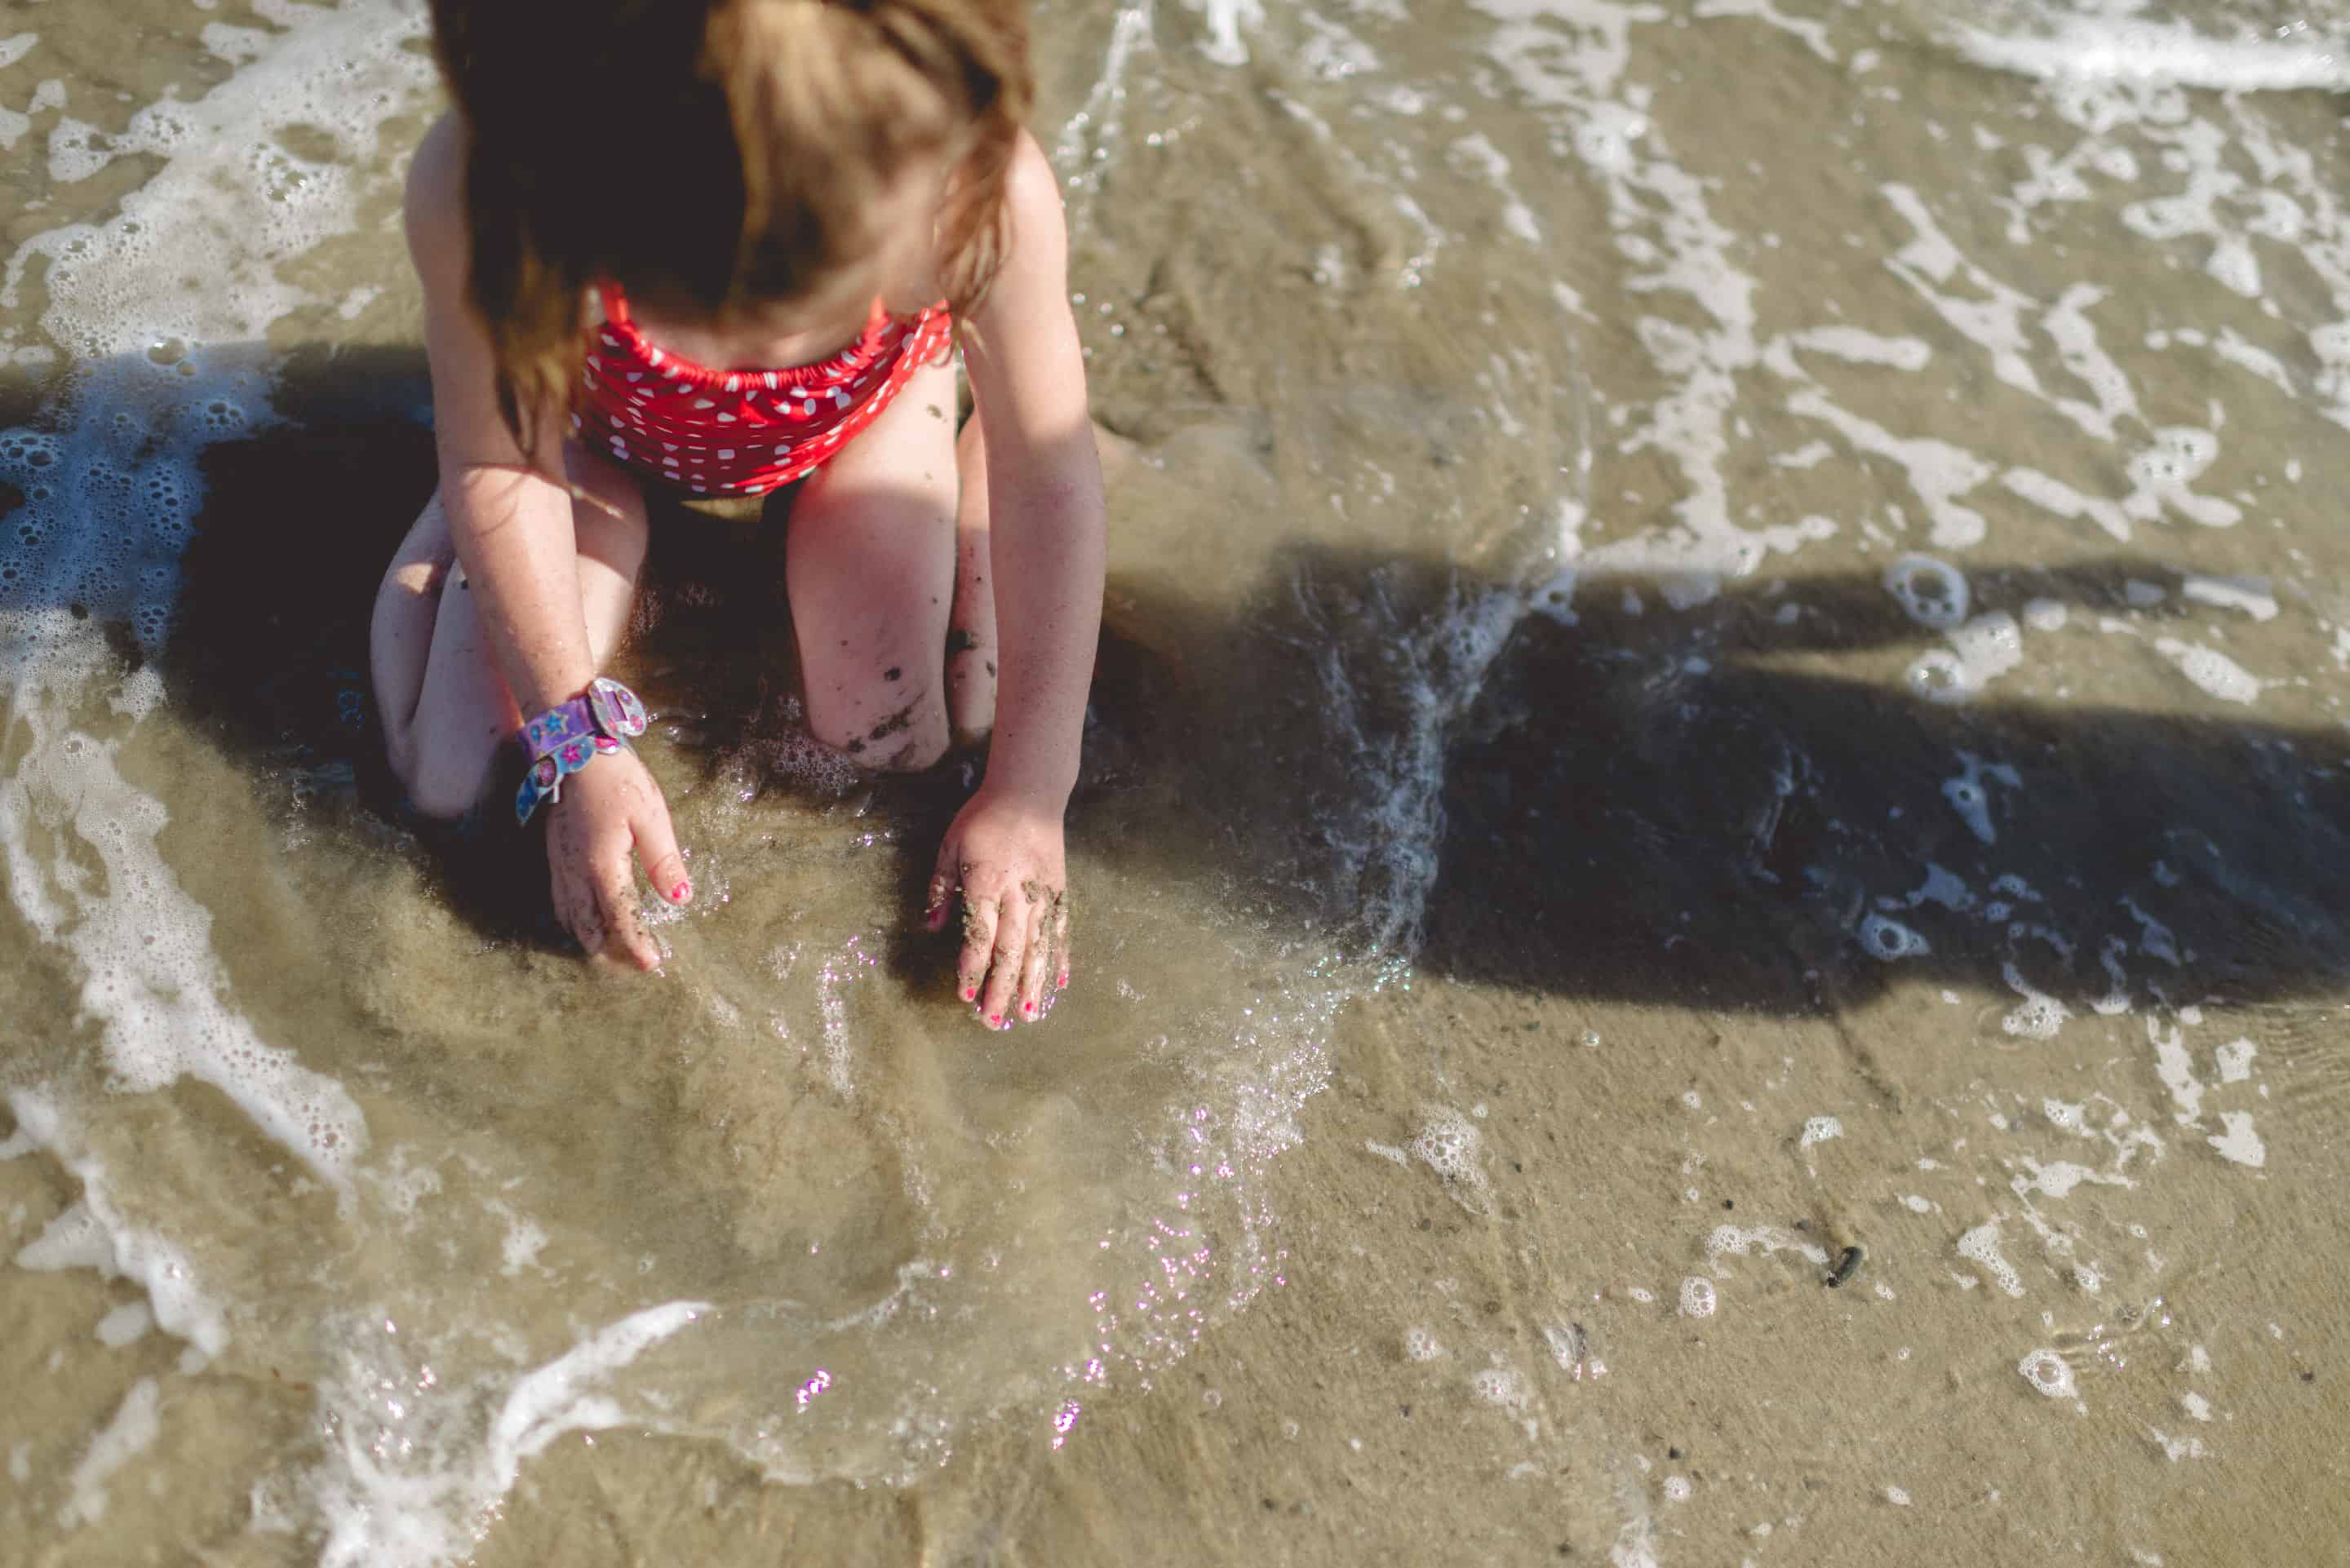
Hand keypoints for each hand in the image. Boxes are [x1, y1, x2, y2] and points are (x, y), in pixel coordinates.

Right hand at [543, 745, 691, 969]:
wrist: (574, 749)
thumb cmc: (618, 779)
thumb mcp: (651, 817)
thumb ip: (664, 861)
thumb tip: (680, 898)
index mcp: (602, 865)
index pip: (620, 917)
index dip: (635, 944)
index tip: (652, 965)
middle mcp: (575, 871)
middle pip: (588, 927)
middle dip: (610, 950)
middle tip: (634, 963)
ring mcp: (559, 864)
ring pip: (569, 918)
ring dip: (590, 938)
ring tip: (613, 951)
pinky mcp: (554, 854)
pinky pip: (559, 901)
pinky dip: (573, 920)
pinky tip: (586, 922)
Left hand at [926, 783, 1069, 1024]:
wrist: (1030, 792)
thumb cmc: (984, 817)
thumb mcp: (951, 845)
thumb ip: (940, 887)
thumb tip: (930, 927)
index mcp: (987, 882)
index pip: (979, 933)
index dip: (972, 967)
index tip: (965, 995)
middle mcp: (1017, 893)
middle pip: (1011, 949)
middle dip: (1001, 988)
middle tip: (993, 1021)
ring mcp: (1043, 895)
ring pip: (1039, 946)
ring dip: (1033, 983)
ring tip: (1028, 1014)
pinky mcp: (1060, 891)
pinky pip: (1061, 930)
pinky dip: (1060, 957)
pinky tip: (1059, 983)